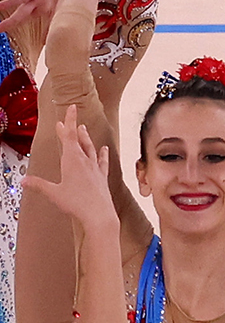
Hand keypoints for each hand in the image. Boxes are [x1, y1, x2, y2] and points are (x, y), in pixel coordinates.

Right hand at [23, 105, 116, 229]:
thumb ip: (38, 185)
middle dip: (71, 129)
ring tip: (83, 128)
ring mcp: (95, 168)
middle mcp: (85, 161)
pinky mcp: (102, 176)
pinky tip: (104, 148)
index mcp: (72, 160)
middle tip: (65, 122)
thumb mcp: (53, 193)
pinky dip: (102, 153)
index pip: (69, 136)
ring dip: (86, 138)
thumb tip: (23, 180)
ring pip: (90, 148)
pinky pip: (102, 161)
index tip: (71, 107)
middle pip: (77, 140)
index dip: (69, 121)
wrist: (99, 214)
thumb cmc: (76, 203)